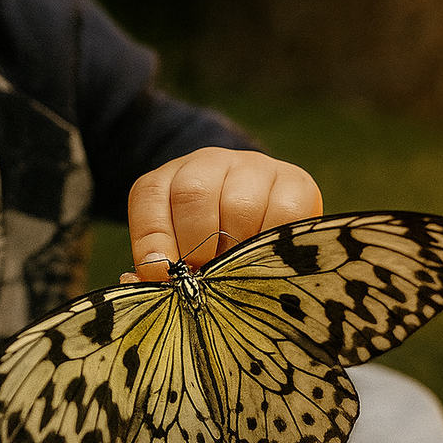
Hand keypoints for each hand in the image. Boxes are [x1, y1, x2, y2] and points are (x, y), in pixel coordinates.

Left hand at [127, 147, 322, 280]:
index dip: (153, 239)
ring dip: (235, 250)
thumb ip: (162, 266)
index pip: (150, 196)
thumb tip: (147, 279)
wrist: (270, 219)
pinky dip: (273, 243)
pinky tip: (267, 259)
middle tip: (204, 280)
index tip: (163, 275)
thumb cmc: (212, 248)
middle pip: (193, 194)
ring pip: (239, 205)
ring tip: (236, 274)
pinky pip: (285, 212)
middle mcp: (209, 162)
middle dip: (196, 247)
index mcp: (169, 178)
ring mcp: (254, 167)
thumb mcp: (179, 251)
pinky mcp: (295, 181)